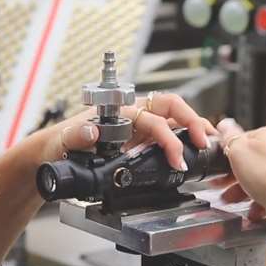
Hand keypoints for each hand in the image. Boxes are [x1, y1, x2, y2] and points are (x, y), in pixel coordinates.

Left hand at [42, 93, 216, 170]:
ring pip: (173, 120)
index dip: (168, 137)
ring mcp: (138, 126)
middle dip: (193, 122)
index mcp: (119, 112)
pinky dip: (184, 140)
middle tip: (205, 142)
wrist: (55, 152)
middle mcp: (132, 115)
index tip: (176, 157)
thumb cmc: (60, 141)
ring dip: (193, 128)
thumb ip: (76, 135)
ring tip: (209, 144)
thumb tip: (91, 130)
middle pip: (172, 108)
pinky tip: (194, 149)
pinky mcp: (140, 139)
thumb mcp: (63, 140)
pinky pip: (167, 134)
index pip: (153, 119)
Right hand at [215, 119, 265, 223]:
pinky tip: (253, 208)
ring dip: (243, 191)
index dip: (227, 154)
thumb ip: (229, 137)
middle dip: (232, 177)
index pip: (242, 140)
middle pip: (250, 162)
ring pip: (259, 179)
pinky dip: (259, 201)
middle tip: (221, 185)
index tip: (218, 166)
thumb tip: (224, 124)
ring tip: (233, 200)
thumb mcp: (238, 149)